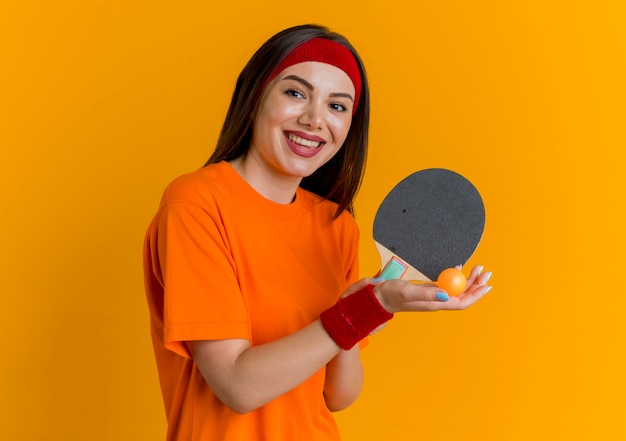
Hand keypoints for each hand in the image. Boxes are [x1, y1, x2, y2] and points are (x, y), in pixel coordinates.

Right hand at [373, 265, 491, 313]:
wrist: (379, 297)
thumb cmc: (391, 294)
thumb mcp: (408, 291)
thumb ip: (427, 293)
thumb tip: (447, 295)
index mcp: (435, 304)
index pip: (462, 303)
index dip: (476, 295)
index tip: (485, 285)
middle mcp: (437, 302)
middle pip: (463, 296)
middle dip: (476, 285)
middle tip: (486, 272)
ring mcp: (434, 296)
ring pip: (457, 290)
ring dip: (469, 280)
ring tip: (478, 268)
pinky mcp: (429, 290)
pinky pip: (448, 285)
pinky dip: (456, 276)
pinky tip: (459, 268)